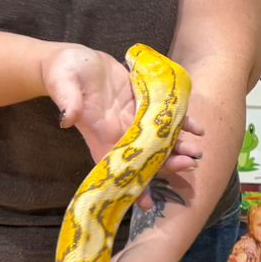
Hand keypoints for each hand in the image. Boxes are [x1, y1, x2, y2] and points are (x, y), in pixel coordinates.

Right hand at [41, 43, 203, 210]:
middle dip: (167, 163)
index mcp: (99, 132)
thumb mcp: (62, 81)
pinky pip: (164, 117)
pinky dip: (181, 122)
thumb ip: (67, 99)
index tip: (148, 204)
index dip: (132, 184)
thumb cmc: (63, 70)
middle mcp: (118, 131)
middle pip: (146, 155)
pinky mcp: (141, 103)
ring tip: (198, 151)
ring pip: (159, 139)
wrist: (74, 58)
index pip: (117, 165)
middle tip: (189, 164)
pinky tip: (197, 128)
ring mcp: (132, 118)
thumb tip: (67, 118)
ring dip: (179, 146)